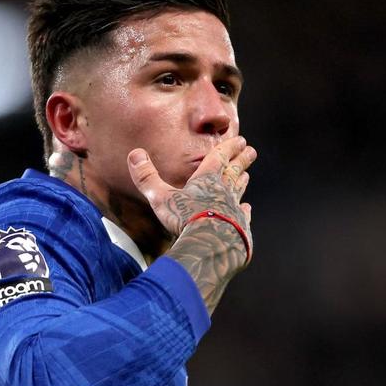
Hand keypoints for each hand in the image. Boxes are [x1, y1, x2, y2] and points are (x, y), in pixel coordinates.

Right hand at [127, 135, 255, 246]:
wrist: (211, 246)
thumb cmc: (185, 219)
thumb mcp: (160, 197)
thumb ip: (147, 177)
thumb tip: (134, 154)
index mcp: (206, 180)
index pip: (219, 158)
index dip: (228, 148)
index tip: (240, 139)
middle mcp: (223, 192)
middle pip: (234, 172)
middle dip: (241, 160)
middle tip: (251, 151)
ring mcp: (234, 210)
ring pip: (238, 192)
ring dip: (241, 182)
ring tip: (247, 175)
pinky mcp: (240, 229)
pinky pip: (243, 216)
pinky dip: (245, 211)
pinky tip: (247, 208)